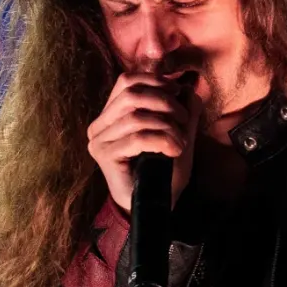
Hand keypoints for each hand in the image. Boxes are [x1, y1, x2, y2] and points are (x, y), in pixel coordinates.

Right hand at [87, 73, 202, 212]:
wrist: (158, 205)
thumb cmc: (165, 169)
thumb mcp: (179, 131)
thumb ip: (183, 107)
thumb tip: (187, 85)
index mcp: (112, 114)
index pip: (127, 81)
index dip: (155, 81)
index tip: (178, 93)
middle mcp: (100, 125)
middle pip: (131, 94)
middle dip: (165, 103)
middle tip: (184, 120)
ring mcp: (99, 140)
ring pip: (136, 117)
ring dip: (167, 126)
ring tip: (181, 141)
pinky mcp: (104, 156)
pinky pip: (138, 138)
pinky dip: (163, 140)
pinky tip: (174, 150)